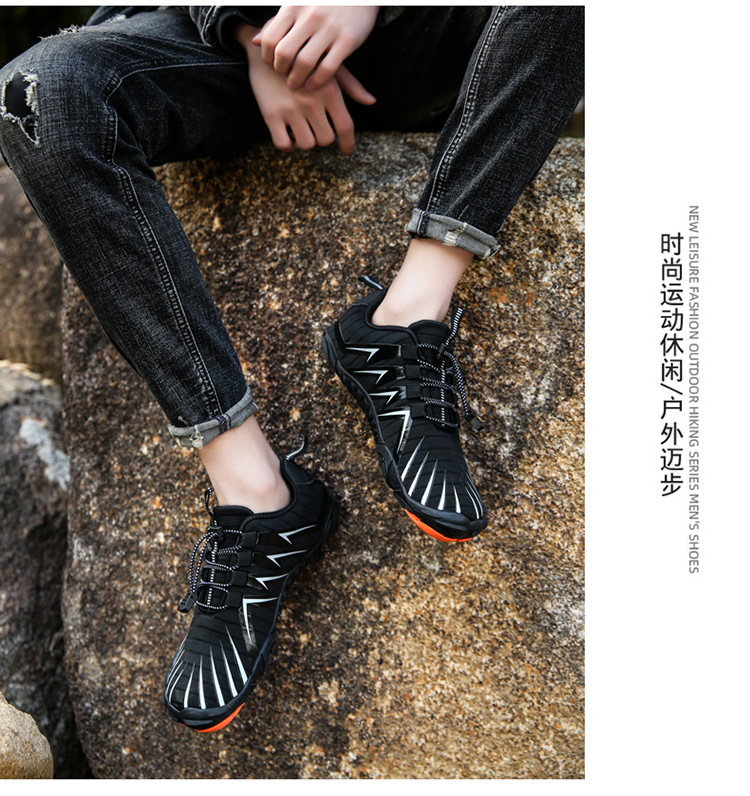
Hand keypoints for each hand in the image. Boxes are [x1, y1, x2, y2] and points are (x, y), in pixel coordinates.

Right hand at [246, 41, 373, 154]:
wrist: (266, 48)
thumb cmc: (303, 58)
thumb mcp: (328, 66)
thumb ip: (351, 86)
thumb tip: (371, 101)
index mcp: (329, 91)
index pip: (345, 126)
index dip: (348, 143)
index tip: (347, 151)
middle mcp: (312, 101)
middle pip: (326, 139)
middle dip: (322, 137)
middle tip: (316, 128)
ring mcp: (291, 108)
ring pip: (306, 144)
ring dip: (305, 140)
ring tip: (301, 129)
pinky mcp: (271, 113)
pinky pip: (283, 144)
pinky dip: (287, 145)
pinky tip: (288, 135)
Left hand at [252, 6, 378, 89]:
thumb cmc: (323, 1)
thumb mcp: (298, 6)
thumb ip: (277, 23)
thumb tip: (256, 42)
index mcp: (294, 6)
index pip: (271, 39)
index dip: (267, 58)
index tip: (272, 65)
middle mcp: (310, 16)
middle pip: (285, 53)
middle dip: (281, 70)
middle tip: (284, 76)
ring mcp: (329, 28)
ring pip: (305, 63)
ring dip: (297, 79)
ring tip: (296, 84)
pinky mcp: (347, 40)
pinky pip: (327, 68)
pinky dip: (317, 81)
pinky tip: (312, 85)